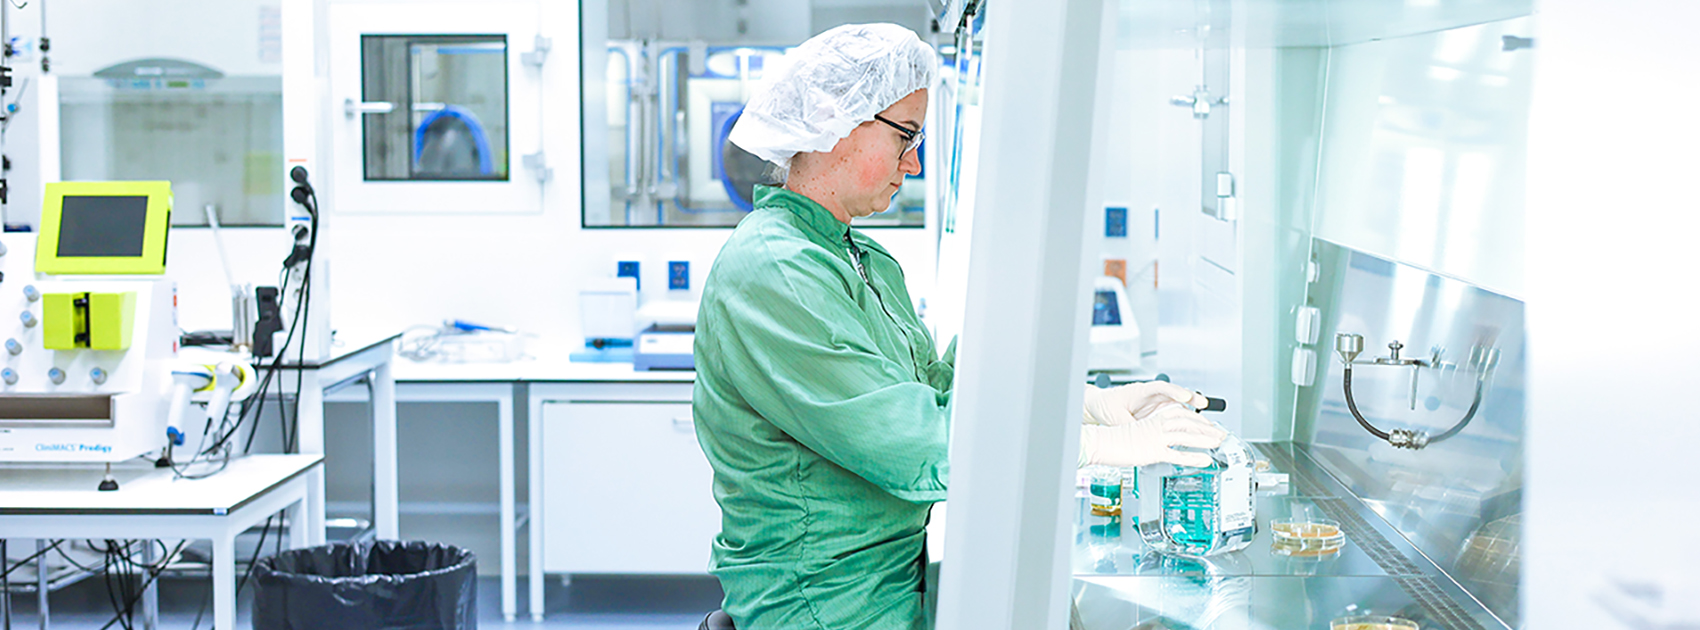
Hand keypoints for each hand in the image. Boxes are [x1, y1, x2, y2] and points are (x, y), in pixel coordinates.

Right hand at [1078, 406, 1227, 467]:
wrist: (1102, 442)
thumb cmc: (1116, 440)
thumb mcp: (1139, 432)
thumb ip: (1154, 435)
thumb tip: (1165, 444)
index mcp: (1154, 419)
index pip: (1182, 414)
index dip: (1197, 419)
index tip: (1208, 424)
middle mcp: (1158, 425)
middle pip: (1189, 423)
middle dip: (1207, 428)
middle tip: (1221, 434)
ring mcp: (1157, 438)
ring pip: (1187, 436)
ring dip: (1206, 440)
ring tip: (1218, 444)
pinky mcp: (1154, 451)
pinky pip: (1179, 454)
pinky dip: (1194, 457)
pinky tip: (1205, 461)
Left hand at [1082, 382, 1207, 425]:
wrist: (1100, 406)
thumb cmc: (1106, 405)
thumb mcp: (1114, 417)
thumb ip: (1128, 425)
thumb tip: (1138, 436)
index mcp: (1139, 391)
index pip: (1159, 387)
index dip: (1173, 391)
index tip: (1184, 396)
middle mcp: (1151, 396)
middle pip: (1174, 393)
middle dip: (1190, 397)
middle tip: (1203, 403)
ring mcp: (1155, 404)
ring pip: (1177, 404)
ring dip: (1190, 410)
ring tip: (1203, 419)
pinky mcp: (1157, 413)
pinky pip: (1174, 414)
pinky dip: (1184, 420)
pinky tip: (1194, 428)